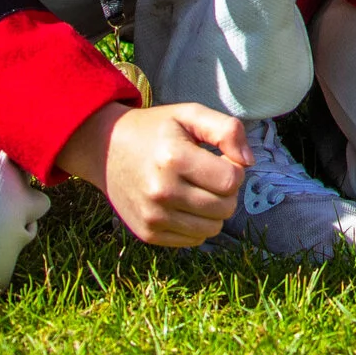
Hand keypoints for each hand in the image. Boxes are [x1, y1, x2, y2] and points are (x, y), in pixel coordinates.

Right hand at [56, 100, 247, 246]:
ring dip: (214, 210)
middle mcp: (162, 192)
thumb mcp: (191, 114)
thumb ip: (227, 130)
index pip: (231, 180)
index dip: (235, 168)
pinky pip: (193, 240)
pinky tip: (184, 203)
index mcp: (174, 158)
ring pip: (212, 228)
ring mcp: (153, 216)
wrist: (106, 149)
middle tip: (209, 174)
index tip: (220, 158)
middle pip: (225, 207)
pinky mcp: (148, 234)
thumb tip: (249, 162)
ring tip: (198, 189)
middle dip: (227, 191)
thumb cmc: (156, 130)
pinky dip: (197, 224)